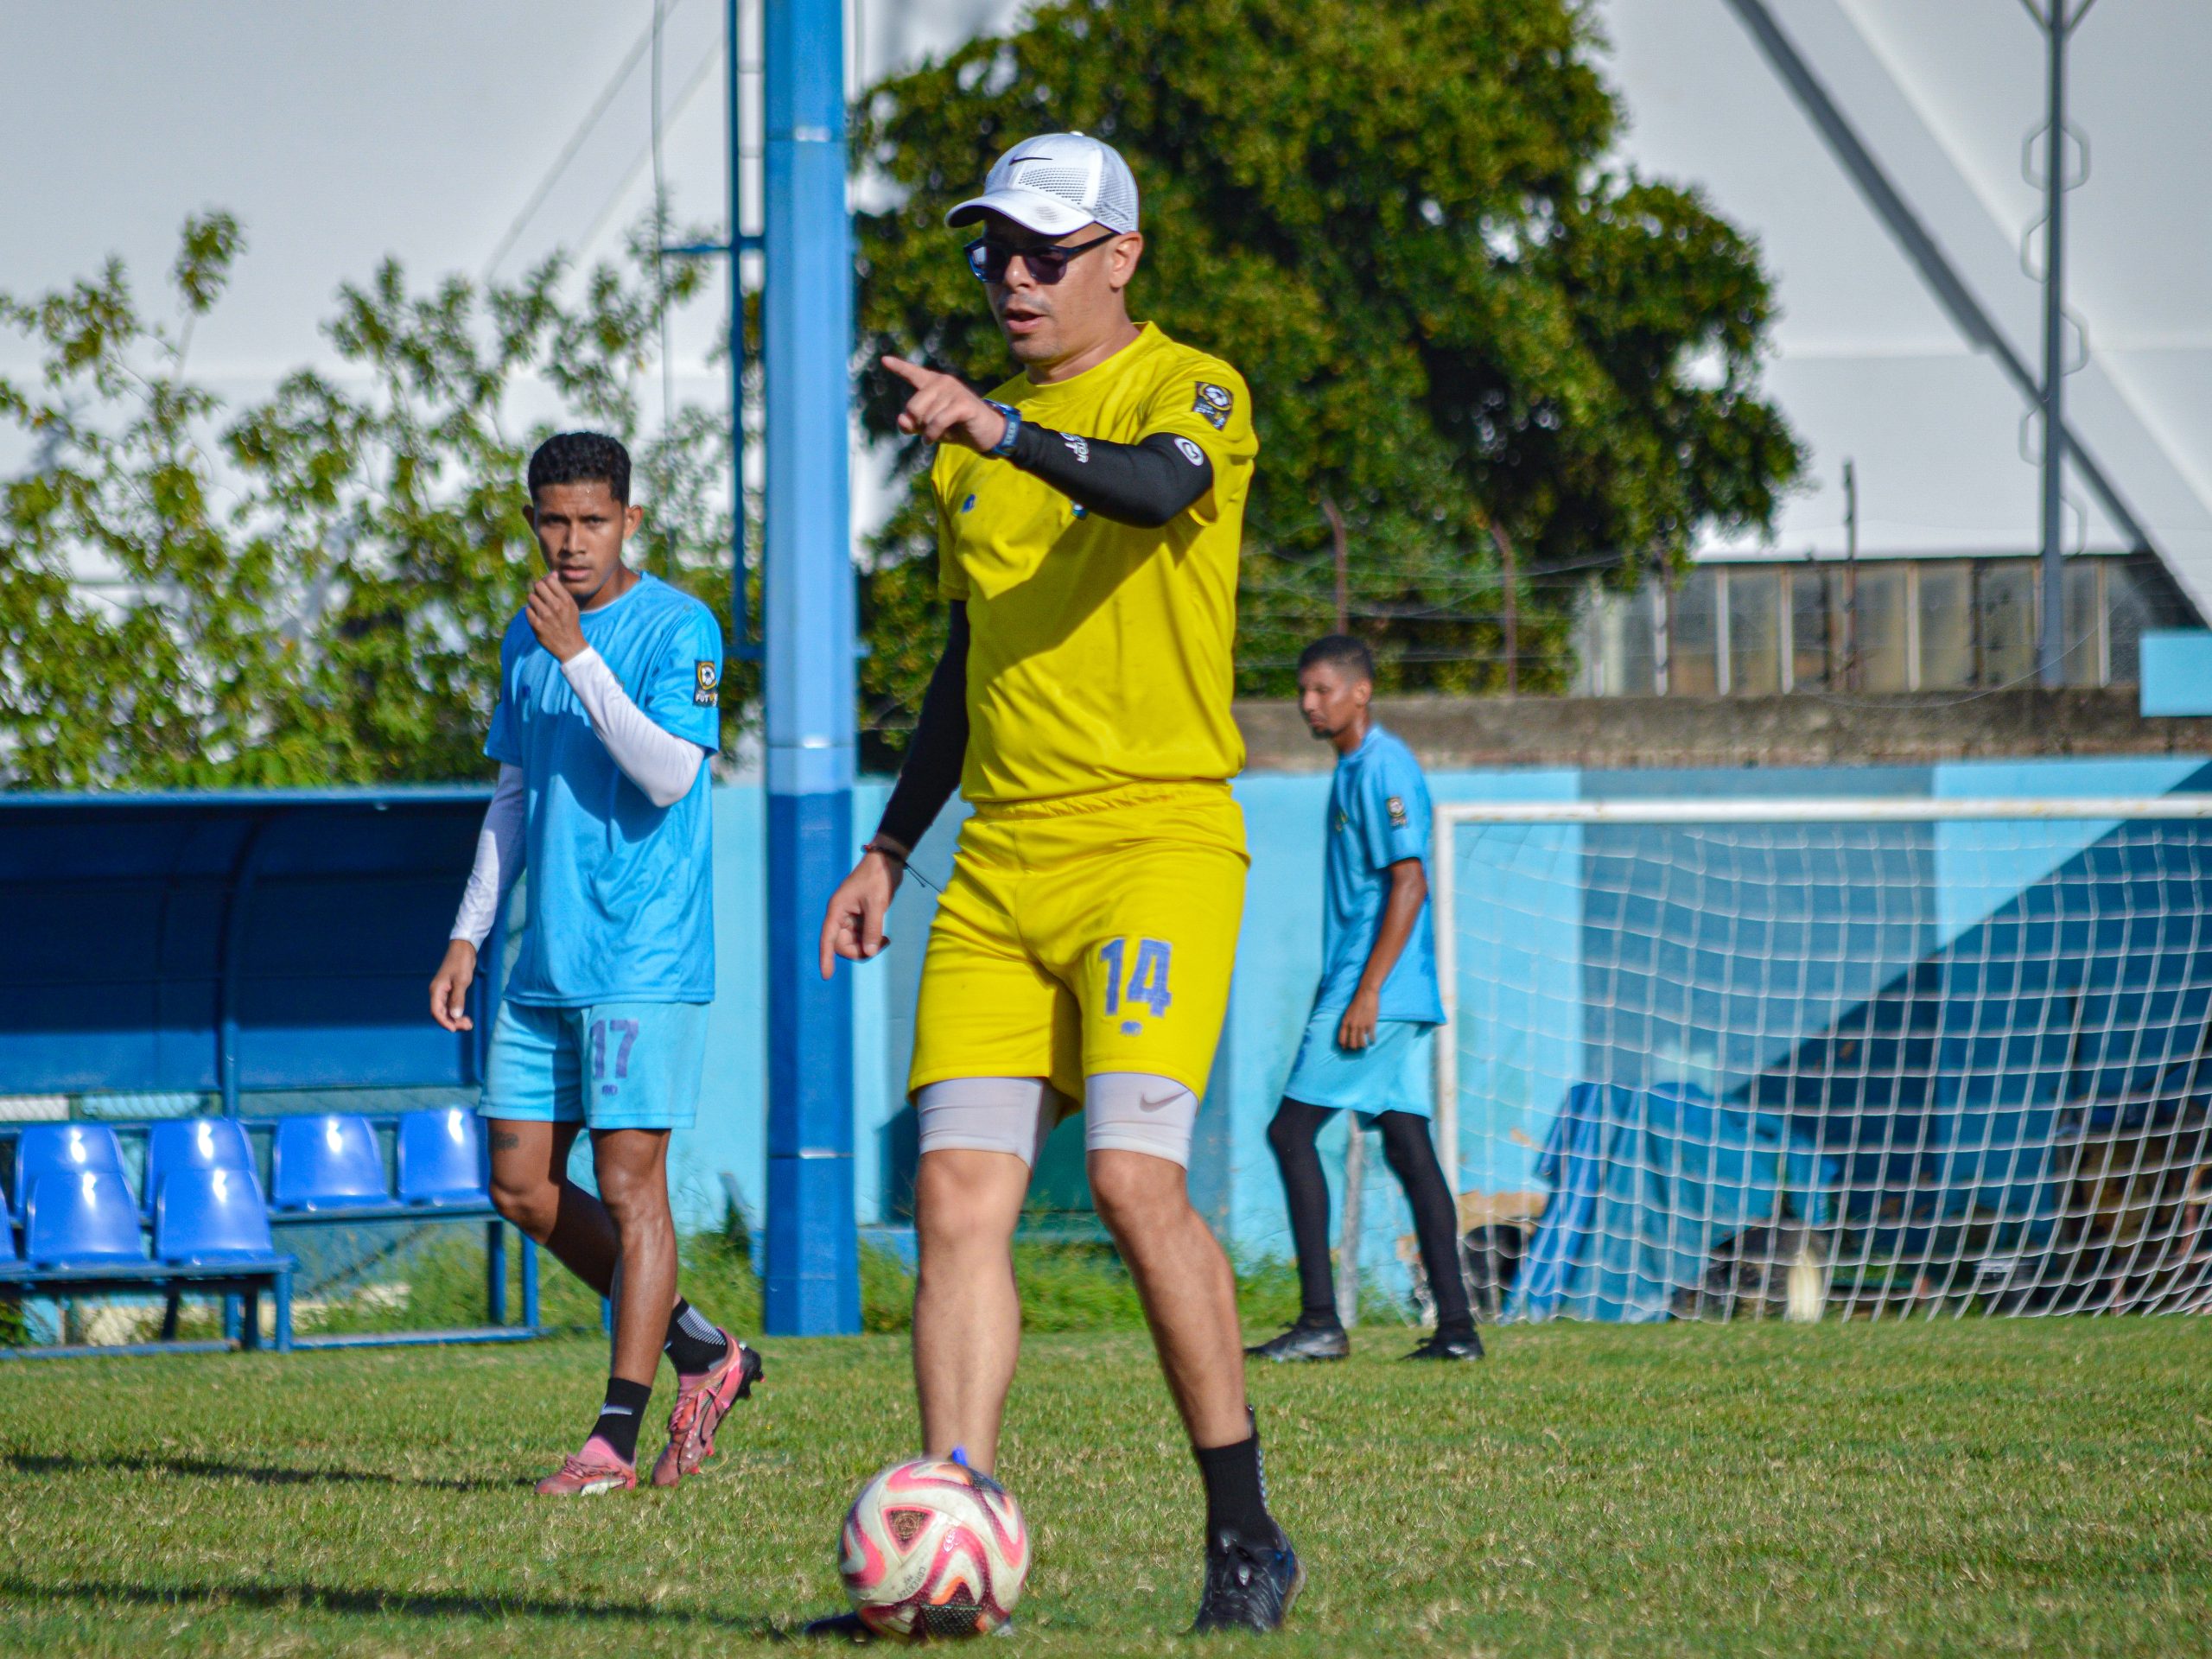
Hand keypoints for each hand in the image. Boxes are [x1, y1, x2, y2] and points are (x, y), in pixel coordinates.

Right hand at [430, 939, 478, 1032]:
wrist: (464, 949)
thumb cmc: (461, 963)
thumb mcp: (461, 981)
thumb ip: (458, 999)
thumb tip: (455, 1016)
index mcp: (436, 990)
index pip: (436, 1011)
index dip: (444, 1022)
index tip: (455, 1029)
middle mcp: (437, 993)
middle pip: (441, 1014)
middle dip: (452, 1022)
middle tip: (468, 1026)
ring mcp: (443, 993)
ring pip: (446, 1011)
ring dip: (456, 1019)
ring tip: (469, 1024)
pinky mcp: (450, 991)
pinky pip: (451, 1006)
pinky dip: (457, 1013)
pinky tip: (466, 1017)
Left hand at [525, 572, 586, 660]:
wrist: (570, 646)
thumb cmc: (570, 623)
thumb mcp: (571, 605)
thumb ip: (561, 590)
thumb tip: (552, 573)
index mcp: (566, 600)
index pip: (549, 579)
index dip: (546, 581)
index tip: (547, 588)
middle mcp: (556, 606)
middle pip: (538, 585)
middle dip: (538, 589)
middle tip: (541, 597)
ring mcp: (545, 616)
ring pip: (531, 597)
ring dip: (534, 601)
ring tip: (540, 608)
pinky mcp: (536, 625)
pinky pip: (527, 610)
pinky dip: (531, 612)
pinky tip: (538, 617)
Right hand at [819, 847, 903, 977]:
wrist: (887, 861)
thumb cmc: (878, 878)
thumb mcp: (877, 904)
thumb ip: (872, 929)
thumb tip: (869, 952)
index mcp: (837, 909)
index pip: (827, 939)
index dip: (825, 958)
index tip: (827, 976)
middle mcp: (840, 914)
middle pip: (841, 944)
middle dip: (859, 950)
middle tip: (880, 946)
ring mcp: (850, 916)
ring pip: (853, 942)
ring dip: (868, 946)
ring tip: (886, 940)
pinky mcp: (860, 917)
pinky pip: (862, 936)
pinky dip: (872, 940)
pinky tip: (885, 937)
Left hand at [881, 355, 1008, 452]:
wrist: (986, 434)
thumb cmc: (957, 428)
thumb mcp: (930, 427)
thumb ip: (913, 424)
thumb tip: (902, 420)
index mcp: (933, 383)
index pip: (913, 374)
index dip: (899, 367)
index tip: (884, 360)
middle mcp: (943, 382)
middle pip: (913, 406)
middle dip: (919, 424)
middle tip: (931, 430)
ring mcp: (954, 391)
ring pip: (926, 416)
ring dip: (930, 432)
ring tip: (942, 433)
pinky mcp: (963, 404)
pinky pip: (938, 421)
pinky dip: (933, 434)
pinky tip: (932, 440)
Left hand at [1337, 987, 1380, 1051]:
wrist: (1366, 994)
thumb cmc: (1357, 1002)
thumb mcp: (1348, 1013)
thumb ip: (1348, 1022)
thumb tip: (1351, 1031)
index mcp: (1345, 1022)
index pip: (1342, 1037)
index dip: (1343, 1044)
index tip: (1345, 1048)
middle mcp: (1352, 1025)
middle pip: (1352, 1042)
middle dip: (1353, 1047)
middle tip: (1355, 1049)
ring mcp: (1362, 1025)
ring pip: (1361, 1042)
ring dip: (1362, 1046)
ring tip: (1364, 1047)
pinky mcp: (1371, 1024)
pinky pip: (1371, 1036)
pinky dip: (1372, 1041)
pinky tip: (1372, 1042)